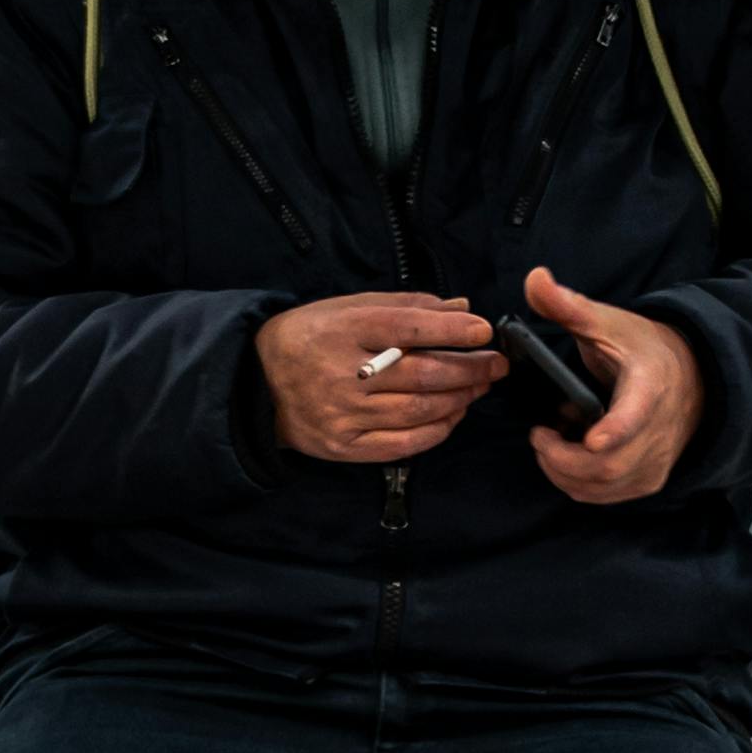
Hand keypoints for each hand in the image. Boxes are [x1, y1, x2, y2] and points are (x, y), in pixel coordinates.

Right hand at [256, 291, 502, 463]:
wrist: (255, 382)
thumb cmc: (309, 338)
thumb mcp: (348, 308)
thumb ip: (406, 307)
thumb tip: (461, 308)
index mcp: (342, 330)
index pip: (408, 328)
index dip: (451, 330)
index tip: (484, 330)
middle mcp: (342, 374)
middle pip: (422, 373)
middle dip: (469, 368)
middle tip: (496, 364)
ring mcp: (343, 414)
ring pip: (419, 410)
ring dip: (459, 398)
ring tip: (479, 387)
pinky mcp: (344, 446)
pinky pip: (403, 443)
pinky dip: (437, 430)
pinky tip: (453, 415)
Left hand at [520, 261, 703, 505]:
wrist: (690, 377)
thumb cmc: (642, 349)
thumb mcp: (608, 322)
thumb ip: (568, 305)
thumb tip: (534, 279)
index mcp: (650, 385)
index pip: (636, 414)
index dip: (616, 430)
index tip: (592, 438)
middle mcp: (659, 429)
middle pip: (610, 463)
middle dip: (562, 458)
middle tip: (539, 436)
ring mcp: (656, 459)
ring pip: (606, 485)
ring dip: (564, 473)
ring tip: (549, 445)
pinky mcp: (649, 478)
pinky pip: (608, 496)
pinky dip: (578, 484)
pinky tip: (567, 460)